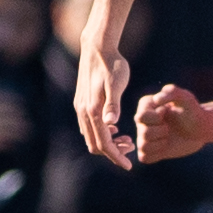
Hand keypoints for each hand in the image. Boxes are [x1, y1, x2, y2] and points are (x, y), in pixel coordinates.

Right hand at [75, 44, 134, 169]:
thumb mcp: (117, 83)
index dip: (116, 157)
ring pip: (91, 136)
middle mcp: (83, 111)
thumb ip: (114, 104)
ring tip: (127, 138)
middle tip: (132, 147)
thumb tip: (111, 124)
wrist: (97, 47)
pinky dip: (101, 133)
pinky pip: (88, 126)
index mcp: (92, 111)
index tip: (130, 165)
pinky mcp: (81, 102)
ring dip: (107, 143)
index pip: (104, 144)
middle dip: (113, 152)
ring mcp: (80, 107)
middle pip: (95, 144)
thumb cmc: (112, 64)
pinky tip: (114, 127)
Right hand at [135, 84, 208, 162]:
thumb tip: (157, 99)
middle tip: (169, 127)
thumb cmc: (192, 110)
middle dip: (162, 131)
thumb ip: (172, 92)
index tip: (167, 112)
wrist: (199, 127)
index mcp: (145, 106)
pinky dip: (157, 154)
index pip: (141, 117)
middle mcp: (142, 121)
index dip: (157, 118)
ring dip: (160, 143)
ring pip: (143, 146)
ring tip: (168, 137)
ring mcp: (144, 136)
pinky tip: (165, 146)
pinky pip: (144, 157)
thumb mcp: (186, 97)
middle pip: (144, 133)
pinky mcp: (150, 150)